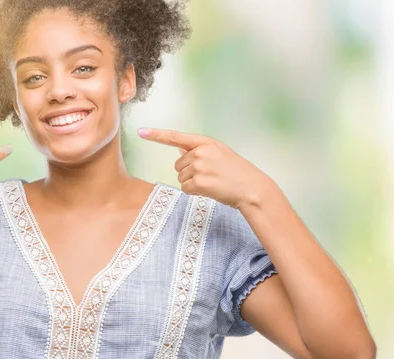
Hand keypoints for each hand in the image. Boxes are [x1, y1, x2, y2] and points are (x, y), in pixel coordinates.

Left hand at [138, 128, 276, 209]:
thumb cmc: (238, 172)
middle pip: (178, 164)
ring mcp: (199, 167)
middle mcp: (200, 152)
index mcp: (206, 142)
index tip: (141, 132)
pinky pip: (185, 188)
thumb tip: (179, 147)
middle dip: (189, 172)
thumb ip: (199, 150)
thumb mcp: (220, 154)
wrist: (252, 188)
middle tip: (209, 176)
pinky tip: (209, 190)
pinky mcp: (198, 182)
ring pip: (181, 177)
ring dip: (192, 183)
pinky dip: (195, 192)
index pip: (176, 137)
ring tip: (212, 183)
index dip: (157, 135)